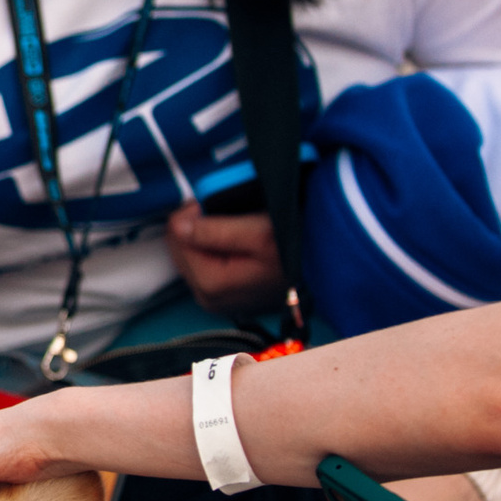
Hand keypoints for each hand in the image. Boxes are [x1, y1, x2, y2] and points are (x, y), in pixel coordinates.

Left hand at [166, 204, 285, 312]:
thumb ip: (214, 230)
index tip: (211, 201)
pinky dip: (210, 247)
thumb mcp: (257, 232)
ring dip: (202, 235)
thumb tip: (179, 225)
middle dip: (195, 225)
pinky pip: (201, 264)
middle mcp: (207, 297)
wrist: (324, 266)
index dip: (193, 212)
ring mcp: (213, 299)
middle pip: (179, 247)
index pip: (177, 236)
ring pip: (188, 255)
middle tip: (219, 209)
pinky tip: (229, 239)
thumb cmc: (296, 249)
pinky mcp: (221, 296)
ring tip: (228, 223)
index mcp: (210, 283)